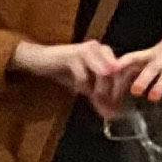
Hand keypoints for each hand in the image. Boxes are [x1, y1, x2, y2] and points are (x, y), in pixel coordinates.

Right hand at [10, 36, 125, 110]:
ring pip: (104, 74)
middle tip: (105, 110)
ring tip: (93, 101)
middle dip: (111, 94)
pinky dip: (82, 87)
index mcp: (106, 53)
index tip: (114, 108)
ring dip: (99, 91)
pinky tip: (77, 91)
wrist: (38, 59)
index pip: (122, 73)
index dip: (120, 91)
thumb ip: (97, 94)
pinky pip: (84, 75)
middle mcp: (100, 48)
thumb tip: (110, 113)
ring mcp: (87, 50)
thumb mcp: (84, 84)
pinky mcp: (73, 55)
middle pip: (116, 74)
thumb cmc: (62, 71)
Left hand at [114, 18, 161, 108]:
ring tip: (153, 97)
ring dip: (160, 87)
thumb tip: (121, 71)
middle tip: (134, 91)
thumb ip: (144, 60)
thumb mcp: (159, 47)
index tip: (112, 70)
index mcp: (154, 53)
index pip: (135, 57)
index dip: (123, 63)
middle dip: (143, 79)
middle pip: (151, 69)